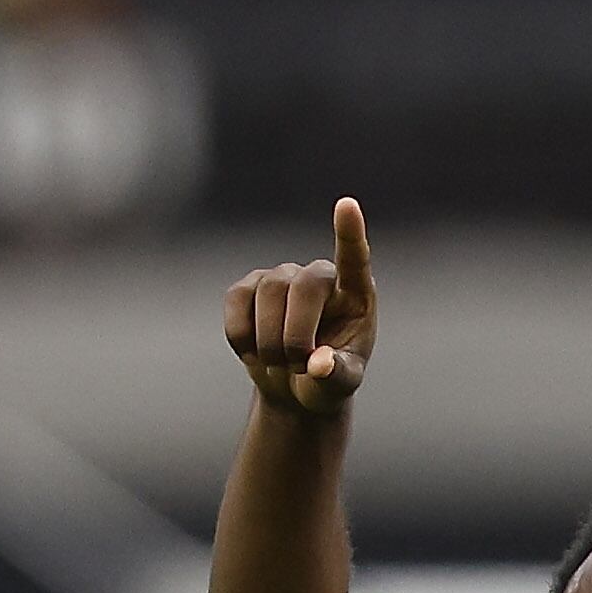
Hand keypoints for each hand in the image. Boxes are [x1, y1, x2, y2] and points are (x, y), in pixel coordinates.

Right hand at [223, 199, 376, 416]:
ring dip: (268, 342)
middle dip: (293, 334)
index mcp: (354, 293)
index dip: (349, 233)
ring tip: (277, 363)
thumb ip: (334, 375)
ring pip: (266, 292)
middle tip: (296, 366)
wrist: (294, 387)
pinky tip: (253, 352)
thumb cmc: (326, 381)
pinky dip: (240, 336)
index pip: (354, 258)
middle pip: (301, 286)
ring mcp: (282, 277)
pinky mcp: (249, 287)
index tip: (347, 205)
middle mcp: (319, 275)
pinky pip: (236, 302)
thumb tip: (317, 363)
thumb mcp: (340, 386)